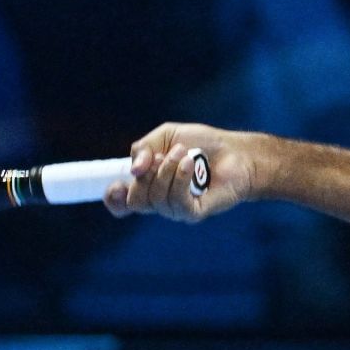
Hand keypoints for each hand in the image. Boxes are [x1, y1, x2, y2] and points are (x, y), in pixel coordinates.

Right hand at [103, 122, 259, 221]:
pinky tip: (189, 164)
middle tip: (164, 155)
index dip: (115, 198)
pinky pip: (177, 204)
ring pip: (156, 200)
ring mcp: (176, 209)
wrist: (235, 151)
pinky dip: (180, 180)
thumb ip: (143, 148)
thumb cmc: (201, 144)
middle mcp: (159, 200)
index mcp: (148, 184)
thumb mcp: (166, 136)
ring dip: (167, 171)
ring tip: (184, 154)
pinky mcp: (194, 212)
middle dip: (146, 175)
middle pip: (136, 201)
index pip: (122, 204)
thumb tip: (133, 170)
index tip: (119, 184)